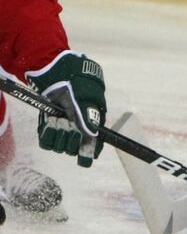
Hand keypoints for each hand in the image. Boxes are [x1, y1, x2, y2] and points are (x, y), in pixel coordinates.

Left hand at [28, 52, 106, 166]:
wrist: (55, 72)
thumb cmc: (75, 83)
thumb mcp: (84, 98)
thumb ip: (87, 118)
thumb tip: (93, 136)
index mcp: (92, 122)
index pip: (93, 145)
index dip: (89, 153)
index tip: (85, 161)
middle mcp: (78, 127)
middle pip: (74, 148)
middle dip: (69, 139)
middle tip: (66, 125)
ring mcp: (62, 127)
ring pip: (59, 145)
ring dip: (57, 135)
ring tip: (56, 120)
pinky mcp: (48, 126)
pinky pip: (46, 141)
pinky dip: (45, 134)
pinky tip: (47, 124)